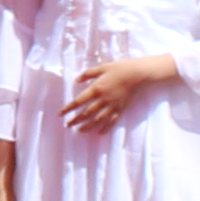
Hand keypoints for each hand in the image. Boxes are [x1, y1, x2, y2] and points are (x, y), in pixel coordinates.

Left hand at [60, 51, 174, 132]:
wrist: (139, 75)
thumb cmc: (120, 68)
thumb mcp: (102, 67)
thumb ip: (88, 74)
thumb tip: (77, 80)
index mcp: (96, 88)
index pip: (79, 101)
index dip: (68, 108)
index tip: (60, 113)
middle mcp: (103, 99)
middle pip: (86, 113)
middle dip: (76, 120)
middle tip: (67, 125)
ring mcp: (112, 105)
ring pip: (97, 119)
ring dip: (87, 126)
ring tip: (79, 131)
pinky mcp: (121, 109)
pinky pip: (112, 121)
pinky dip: (105, 128)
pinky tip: (99, 133)